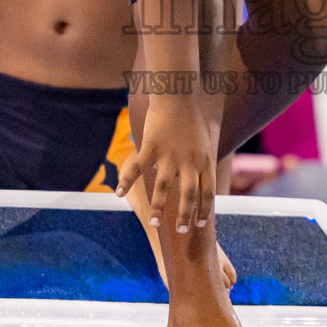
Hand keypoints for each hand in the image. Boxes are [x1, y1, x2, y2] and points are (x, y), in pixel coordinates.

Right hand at [116, 98, 217, 232]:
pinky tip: (118, 193)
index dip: (203, 209)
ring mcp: (169, 155)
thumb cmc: (191, 116)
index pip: (207, 192)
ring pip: (164, 187)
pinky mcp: (151, 147)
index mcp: (204, 160)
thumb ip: (202, 159)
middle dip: (185, 216)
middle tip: (181, 231)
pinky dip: (126, 181)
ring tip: (154, 222)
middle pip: (188, 195)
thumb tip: (201, 174)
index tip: (199, 224)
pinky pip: (137, 168)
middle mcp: (189, 161)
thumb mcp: (205, 139)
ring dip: (158, 207)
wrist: (178, 94)